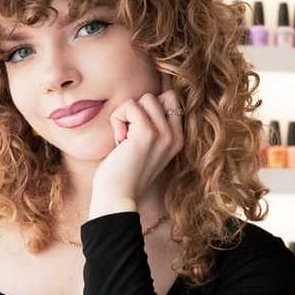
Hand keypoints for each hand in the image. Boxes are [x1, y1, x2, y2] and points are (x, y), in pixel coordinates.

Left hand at [89, 88, 185, 216]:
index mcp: (177, 139)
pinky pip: (129, 105)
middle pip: (158, 96)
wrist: (117, 198)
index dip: (148, 107)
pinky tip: (118, 141)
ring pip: (144, 98)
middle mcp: (175, 136)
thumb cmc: (123, 173)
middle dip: (137, 109)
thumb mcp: (144, 147)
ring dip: (125, 115)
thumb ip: (151, 125)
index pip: (171, 98)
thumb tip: (145, 97)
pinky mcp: (147, 133)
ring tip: (123, 140)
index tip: (135, 131)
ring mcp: (163, 134)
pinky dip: (117, 119)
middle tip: (129, 135)